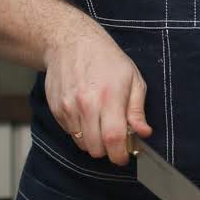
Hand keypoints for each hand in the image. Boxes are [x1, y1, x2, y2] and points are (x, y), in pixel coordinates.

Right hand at [43, 27, 151, 164]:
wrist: (70, 42)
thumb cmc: (106, 59)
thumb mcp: (132, 78)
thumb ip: (137, 109)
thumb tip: (144, 132)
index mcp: (109, 97)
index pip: (113, 140)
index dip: (120, 155)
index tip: (124, 157)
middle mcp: (86, 105)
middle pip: (96, 148)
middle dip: (107, 151)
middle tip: (114, 139)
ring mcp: (68, 108)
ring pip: (82, 143)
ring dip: (93, 141)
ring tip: (100, 123)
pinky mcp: (56, 109)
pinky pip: (70, 133)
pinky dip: (80, 131)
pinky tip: (86, 114)